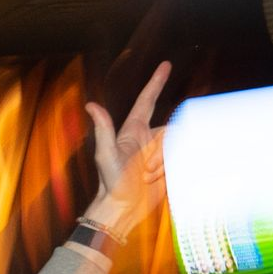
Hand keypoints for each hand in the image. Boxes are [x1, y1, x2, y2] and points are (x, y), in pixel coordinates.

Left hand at [82, 61, 169, 239]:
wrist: (124, 208)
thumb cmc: (111, 181)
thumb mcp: (106, 154)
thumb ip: (103, 128)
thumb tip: (91, 105)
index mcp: (133, 130)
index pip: (147, 100)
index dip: (156, 82)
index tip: (165, 65)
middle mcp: (148, 137)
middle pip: (169, 128)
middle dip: (162, 151)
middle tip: (145, 171)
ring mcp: (160, 151)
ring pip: (177, 145)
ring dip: (165, 163)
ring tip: (148, 178)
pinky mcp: (170, 165)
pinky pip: (182, 158)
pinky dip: (173, 169)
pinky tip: (160, 181)